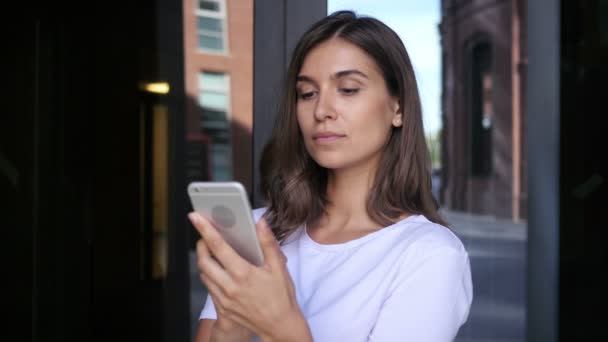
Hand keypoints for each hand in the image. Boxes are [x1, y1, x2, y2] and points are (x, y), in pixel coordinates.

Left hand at [189, 212, 311, 341]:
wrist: (280, 326)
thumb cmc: (281, 297)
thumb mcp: (278, 267)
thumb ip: (268, 243)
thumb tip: (260, 223)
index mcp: (243, 273)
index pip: (218, 246)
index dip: (205, 230)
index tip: (196, 218)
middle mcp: (230, 286)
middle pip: (203, 261)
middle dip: (201, 245)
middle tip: (205, 236)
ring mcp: (224, 299)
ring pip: (204, 275)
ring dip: (204, 260)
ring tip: (211, 252)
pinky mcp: (223, 308)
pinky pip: (209, 288)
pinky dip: (210, 275)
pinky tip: (219, 271)